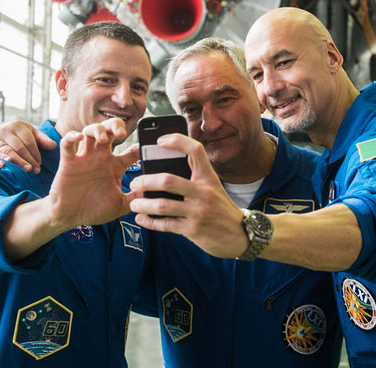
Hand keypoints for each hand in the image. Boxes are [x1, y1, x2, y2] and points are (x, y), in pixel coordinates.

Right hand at [0, 120, 55, 173]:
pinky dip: (2, 159)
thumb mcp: (30, 134)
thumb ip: (42, 139)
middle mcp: (5, 130)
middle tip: (36, 170)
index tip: (40, 164)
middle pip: (20, 147)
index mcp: (18, 125)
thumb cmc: (18, 136)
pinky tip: (9, 163)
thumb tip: (54, 146)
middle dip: (29, 160)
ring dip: (19, 162)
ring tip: (28, 170)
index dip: (36, 153)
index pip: (29, 141)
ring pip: (9, 151)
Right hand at [48, 119, 138, 228]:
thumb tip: (154, 193)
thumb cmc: (94, 209)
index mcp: (116, 166)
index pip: (132, 150)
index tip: (148, 146)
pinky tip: (80, 137)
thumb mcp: (120, 205)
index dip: (142, 146)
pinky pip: (67, 143)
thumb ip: (135, 198)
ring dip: (97, 129)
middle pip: (110, 130)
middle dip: (116, 126)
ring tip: (103, 139)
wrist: (70, 217)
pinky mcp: (68, 162)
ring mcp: (85, 158)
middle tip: (121, 134)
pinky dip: (72, 136)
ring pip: (89, 131)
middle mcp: (101, 157)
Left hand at [129, 133, 246, 258]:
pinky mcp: (193, 230)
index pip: (195, 150)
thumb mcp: (213, 187)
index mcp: (208, 177)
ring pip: (162, 205)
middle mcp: (203, 192)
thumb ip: (194, 179)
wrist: (241, 234)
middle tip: (134, 183)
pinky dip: (150, 222)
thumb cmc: (221, 207)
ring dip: (143, 204)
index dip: (177, 141)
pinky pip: (165, 225)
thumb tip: (162, 173)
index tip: (159, 141)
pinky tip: (142, 219)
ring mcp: (198, 212)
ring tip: (134, 203)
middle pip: (168, 180)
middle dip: (146, 181)